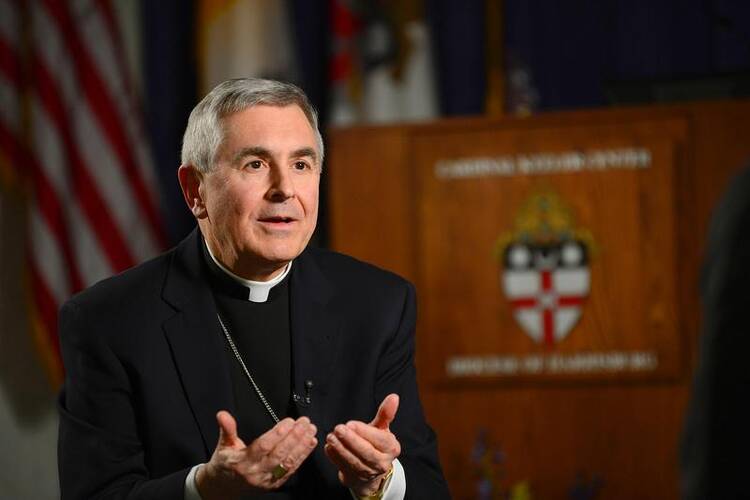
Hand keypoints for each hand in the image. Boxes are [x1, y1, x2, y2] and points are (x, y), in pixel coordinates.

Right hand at [196, 411, 317, 499]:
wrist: (224, 489)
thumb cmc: (225, 464)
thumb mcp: (223, 446)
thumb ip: (227, 429)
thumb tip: (222, 414)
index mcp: (242, 462)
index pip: (263, 446)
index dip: (277, 434)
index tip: (289, 421)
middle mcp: (256, 472)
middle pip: (279, 454)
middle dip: (294, 437)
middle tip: (304, 423)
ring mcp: (267, 480)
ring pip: (287, 462)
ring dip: (302, 445)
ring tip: (310, 430)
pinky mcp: (275, 484)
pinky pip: (291, 469)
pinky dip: (302, 455)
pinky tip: (310, 443)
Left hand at [324, 394, 401, 496]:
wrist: (372, 468)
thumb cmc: (376, 443)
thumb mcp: (382, 428)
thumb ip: (385, 413)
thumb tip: (394, 397)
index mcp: (391, 448)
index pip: (379, 440)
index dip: (364, 432)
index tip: (351, 423)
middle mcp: (382, 462)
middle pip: (366, 452)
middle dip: (351, 440)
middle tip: (338, 429)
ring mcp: (368, 473)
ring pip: (354, 462)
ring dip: (341, 449)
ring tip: (331, 437)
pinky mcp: (355, 478)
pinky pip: (344, 468)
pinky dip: (335, 458)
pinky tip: (329, 447)